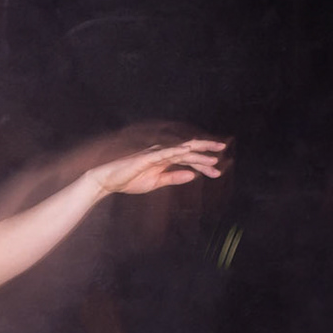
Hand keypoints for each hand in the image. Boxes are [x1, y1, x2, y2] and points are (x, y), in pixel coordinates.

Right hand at [86, 139, 225, 195]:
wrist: (109, 181)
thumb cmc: (129, 181)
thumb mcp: (156, 183)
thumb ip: (173, 178)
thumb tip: (192, 176)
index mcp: (166, 160)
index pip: (189, 159)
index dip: (203, 164)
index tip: (217, 172)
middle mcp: (163, 153)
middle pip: (189, 150)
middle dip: (206, 149)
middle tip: (223, 150)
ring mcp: (156, 154)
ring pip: (181, 152)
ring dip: (197, 155)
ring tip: (213, 158)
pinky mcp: (147, 157)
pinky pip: (165, 153)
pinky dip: (177, 151)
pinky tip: (188, 151)